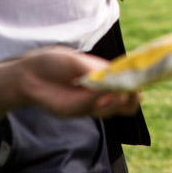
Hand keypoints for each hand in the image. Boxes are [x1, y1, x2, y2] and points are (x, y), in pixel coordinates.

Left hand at [17, 47, 141, 118]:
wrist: (30, 75)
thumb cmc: (53, 62)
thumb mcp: (76, 61)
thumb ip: (95, 71)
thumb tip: (113, 80)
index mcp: (104, 73)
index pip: (128, 80)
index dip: (137, 82)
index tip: (142, 82)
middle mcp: (101, 89)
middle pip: (125, 100)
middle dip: (132, 99)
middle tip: (132, 94)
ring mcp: (90, 102)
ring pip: (113, 109)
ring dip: (117, 103)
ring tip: (116, 95)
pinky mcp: (78, 111)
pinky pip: (94, 109)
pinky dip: (99, 103)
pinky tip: (98, 96)